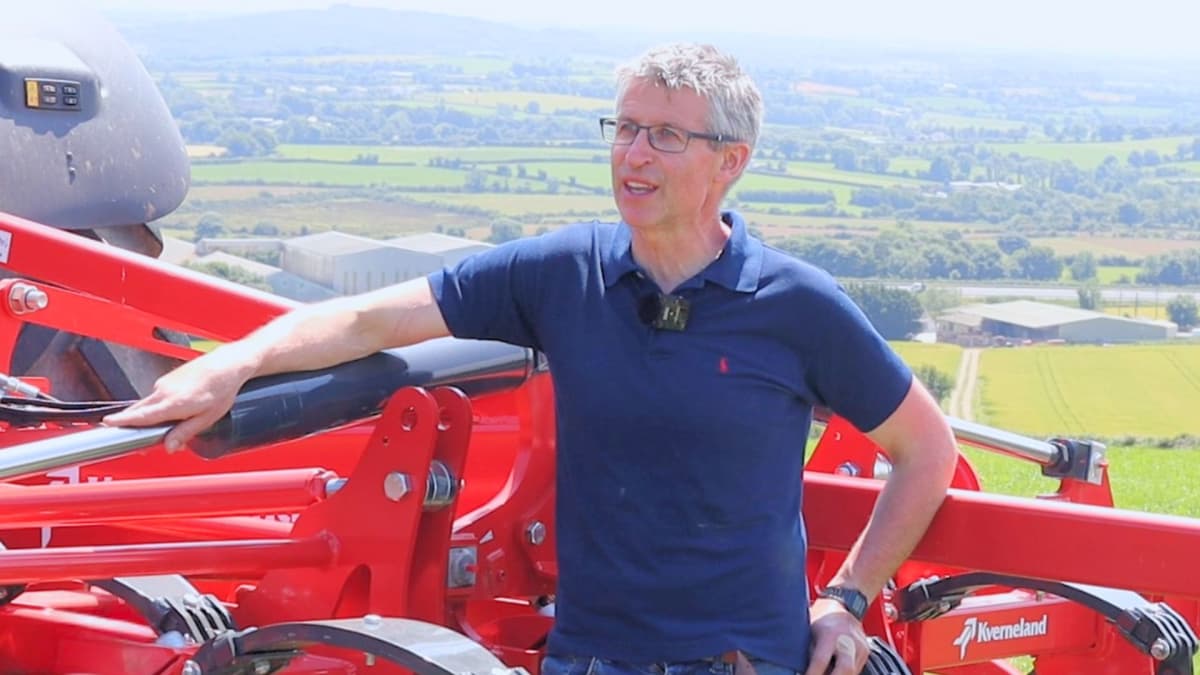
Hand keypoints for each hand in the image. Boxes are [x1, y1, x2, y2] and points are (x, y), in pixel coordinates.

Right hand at [102, 348, 252, 451]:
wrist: (228, 364)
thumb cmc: (222, 388)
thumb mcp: (208, 417)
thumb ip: (185, 433)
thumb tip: (169, 447)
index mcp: (173, 403)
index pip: (141, 415)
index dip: (123, 421)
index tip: (107, 424)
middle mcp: (164, 391)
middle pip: (138, 410)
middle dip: (132, 424)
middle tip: (135, 440)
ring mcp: (164, 383)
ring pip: (147, 404)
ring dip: (149, 416)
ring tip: (168, 427)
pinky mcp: (167, 379)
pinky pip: (155, 397)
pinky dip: (158, 406)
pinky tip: (174, 410)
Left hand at [804, 598, 869, 674]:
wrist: (844, 605)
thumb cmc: (822, 617)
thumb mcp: (809, 630)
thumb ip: (809, 652)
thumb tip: (802, 671)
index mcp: (830, 634)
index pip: (821, 661)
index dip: (813, 674)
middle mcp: (848, 640)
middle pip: (845, 670)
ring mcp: (860, 647)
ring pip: (852, 672)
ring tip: (825, 672)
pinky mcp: (865, 653)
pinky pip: (856, 670)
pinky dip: (844, 673)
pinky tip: (834, 670)